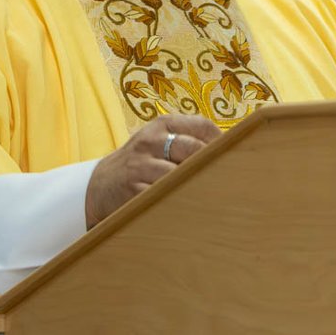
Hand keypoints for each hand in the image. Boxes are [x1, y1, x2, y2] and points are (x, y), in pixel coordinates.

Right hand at [84, 114, 222, 227]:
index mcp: (162, 125)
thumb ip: (188, 141)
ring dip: (198, 186)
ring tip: (215, 197)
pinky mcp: (132, 189)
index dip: (223, 143)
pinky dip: (179, 202)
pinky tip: (191, 209)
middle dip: (213, 166)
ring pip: (179, 175)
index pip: (202, 126)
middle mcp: (150, 141)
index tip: (238, 157)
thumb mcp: (158, 142)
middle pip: (193, 149)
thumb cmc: (140, 164)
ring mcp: (140, 165)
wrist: (97, 186)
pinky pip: (163, 196)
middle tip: (230, 180)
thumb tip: (234, 152)